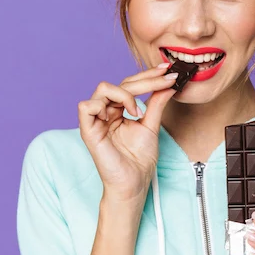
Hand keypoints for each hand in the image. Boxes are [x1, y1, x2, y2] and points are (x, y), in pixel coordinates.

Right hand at [77, 63, 178, 202]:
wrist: (134, 183)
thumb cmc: (139, 160)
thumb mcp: (151, 125)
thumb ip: (156, 103)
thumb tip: (168, 84)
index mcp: (117, 111)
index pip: (130, 85)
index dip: (148, 75)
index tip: (168, 70)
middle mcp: (105, 112)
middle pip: (120, 83)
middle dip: (145, 79)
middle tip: (166, 79)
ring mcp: (95, 121)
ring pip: (103, 88)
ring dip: (125, 93)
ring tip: (138, 110)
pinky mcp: (88, 131)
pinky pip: (86, 106)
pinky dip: (105, 104)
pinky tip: (123, 114)